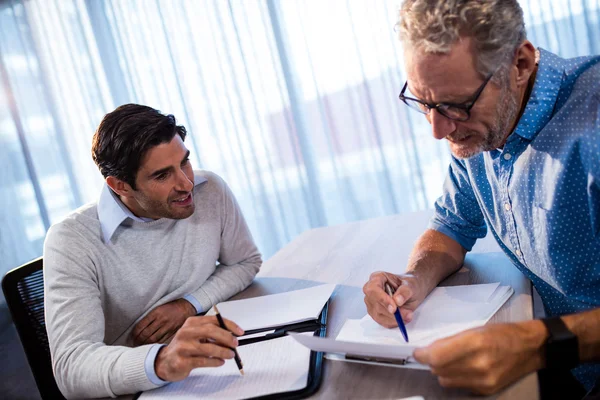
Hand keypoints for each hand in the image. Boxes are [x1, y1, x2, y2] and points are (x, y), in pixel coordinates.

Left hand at [132, 298, 196, 345]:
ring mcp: (167, 327)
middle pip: (146, 333)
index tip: (132, 336)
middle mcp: (161, 320)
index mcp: (156, 312)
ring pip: (153, 339)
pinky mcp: (172, 332)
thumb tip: (139, 328)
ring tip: (140, 346)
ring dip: (145, 343)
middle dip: (138, 340)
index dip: (135, 333)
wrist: (186, 307)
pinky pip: (161, 340)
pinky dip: (154, 344)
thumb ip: (150, 317)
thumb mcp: (158, 307)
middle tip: (134, 343)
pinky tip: (150, 346)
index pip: (141, 325)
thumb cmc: (170, 307)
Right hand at [154, 315, 243, 380]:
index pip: (214, 320)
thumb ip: (212, 334)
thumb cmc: (184, 347)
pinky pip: (203, 361)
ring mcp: (183, 347)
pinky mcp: (182, 361)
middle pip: (211, 331)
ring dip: (223, 352)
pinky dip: (215, 362)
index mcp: (191, 323)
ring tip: (230, 355)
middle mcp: (186, 332)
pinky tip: (220, 362)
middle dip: (227, 337)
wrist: (165, 361)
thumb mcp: (196, 335)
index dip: (229, 325)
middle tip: (235, 344)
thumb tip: (232, 337)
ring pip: (208, 348)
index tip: (239, 332)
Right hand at [363, 271, 424, 327]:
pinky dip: (394, 323)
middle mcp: (371, 290)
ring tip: (408, 315)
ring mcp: (372, 303)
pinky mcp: (375, 313)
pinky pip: (382, 322)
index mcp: (377, 278)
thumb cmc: (409, 284)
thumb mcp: (411, 285)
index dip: (382, 299)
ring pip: (378, 315)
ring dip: (394, 319)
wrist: (411, 291)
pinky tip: (403, 319)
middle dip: (391, 313)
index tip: (394, 308)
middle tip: (407, 314)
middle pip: (375, 304)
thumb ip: (404, 291)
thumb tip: (397, 300)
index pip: (373, 289)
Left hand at [413, 321, 546, 394]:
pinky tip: (463, 368)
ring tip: (451, 360)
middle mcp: (479, 364)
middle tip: (434, 353)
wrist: (530, 348)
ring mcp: (483, 380)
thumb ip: (450, 341)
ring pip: (446, 381)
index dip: (423, 355)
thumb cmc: (502, 334)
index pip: (436, 356)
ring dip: (442, 371)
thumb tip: (429, 350)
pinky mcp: (486, 389)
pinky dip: (456, 378)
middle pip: (439, 370)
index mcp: (475, 343)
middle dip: (432, 362)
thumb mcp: (475, 329)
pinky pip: (459, 386)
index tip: (418, 352)